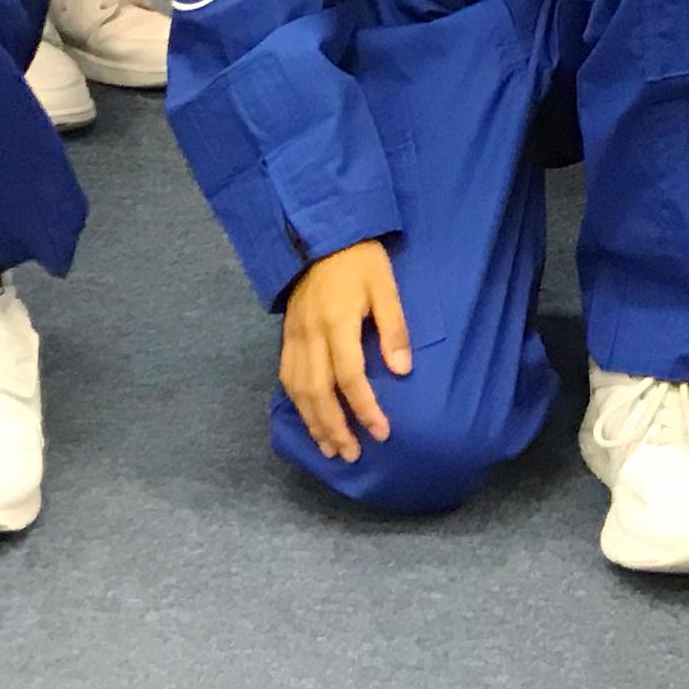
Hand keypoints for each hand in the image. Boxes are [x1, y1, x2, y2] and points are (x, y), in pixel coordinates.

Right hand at [280, 238, 410, 462]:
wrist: (319, 233)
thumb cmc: (359, 259)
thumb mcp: (385, 286)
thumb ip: (393, 328)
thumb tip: (402, 371)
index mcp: (337, 323)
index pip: (350, 378)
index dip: (365, 409)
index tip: (382, 432)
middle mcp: (310, 336)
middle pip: (318, 393)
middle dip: (335, 428)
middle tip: (352, 455)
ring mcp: (294, 337)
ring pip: (298, 391)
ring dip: (313, 423)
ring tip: (330, 448)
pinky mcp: (286, 335)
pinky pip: (287, 378)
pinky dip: (297, 404)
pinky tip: (309, 419)